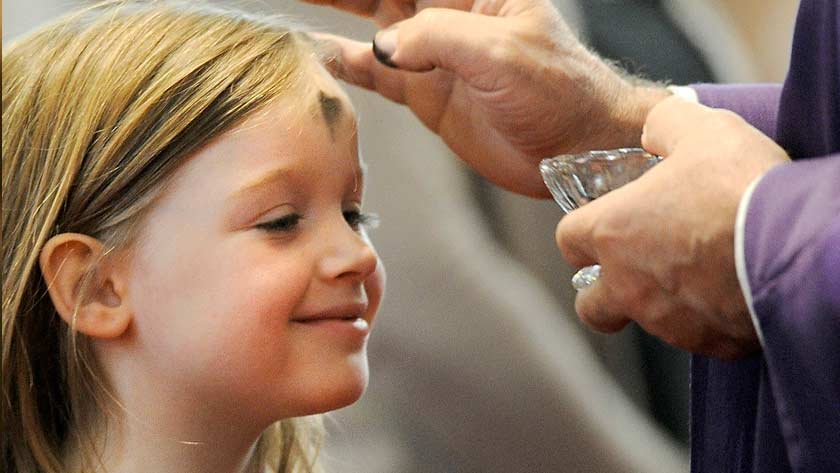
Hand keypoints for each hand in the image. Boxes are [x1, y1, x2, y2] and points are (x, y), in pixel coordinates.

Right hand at [305, 0, 668, 196]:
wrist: (575, 147)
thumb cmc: (559, 90)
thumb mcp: (504, 54)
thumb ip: (440, 38)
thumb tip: (381, 45)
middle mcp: (446, 12)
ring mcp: (432, 52)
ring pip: (370, 24)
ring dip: (334, 12)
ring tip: (294, 6)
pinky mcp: (424, 92)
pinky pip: (374, 71)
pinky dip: (346, 63)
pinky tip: (317, 55)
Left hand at [555, 97, 789, 358]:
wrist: (795, 241)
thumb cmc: (738, 184)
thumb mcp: (698, 129)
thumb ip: (664, 125)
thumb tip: (654, 129)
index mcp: (612, 232)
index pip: (568, 241)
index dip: (582, 233)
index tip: (602, 225)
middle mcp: (628, 284)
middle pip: (591, 306)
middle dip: (602, 293)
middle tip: (632, 271)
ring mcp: (666, 320)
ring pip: (645, 322)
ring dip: (658, 304)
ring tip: (694, 276)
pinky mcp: (709, 341)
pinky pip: (698, 336)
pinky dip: (706, 320)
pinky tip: (730, 293)